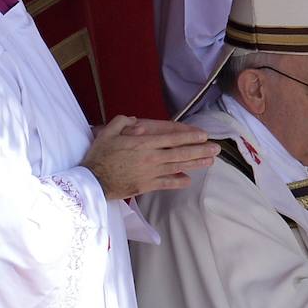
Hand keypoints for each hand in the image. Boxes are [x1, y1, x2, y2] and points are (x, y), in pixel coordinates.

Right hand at [82, 116, 219, 199]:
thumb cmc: (99, 155)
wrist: (91, 181)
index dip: (190, 137)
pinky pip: (166, 184)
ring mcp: (150, 173)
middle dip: (200, 150)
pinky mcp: (146, 186)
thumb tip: (138, 121)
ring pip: (178, 167)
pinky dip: (178, 181)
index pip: (172, 139)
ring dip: (195, 164)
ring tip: (210, 161)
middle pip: (180, 153)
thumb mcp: (108, 133)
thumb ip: (123, 123)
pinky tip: (189, 180)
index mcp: (143, 143)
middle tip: (216, 148)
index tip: (204, 135)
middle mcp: (150, 157)